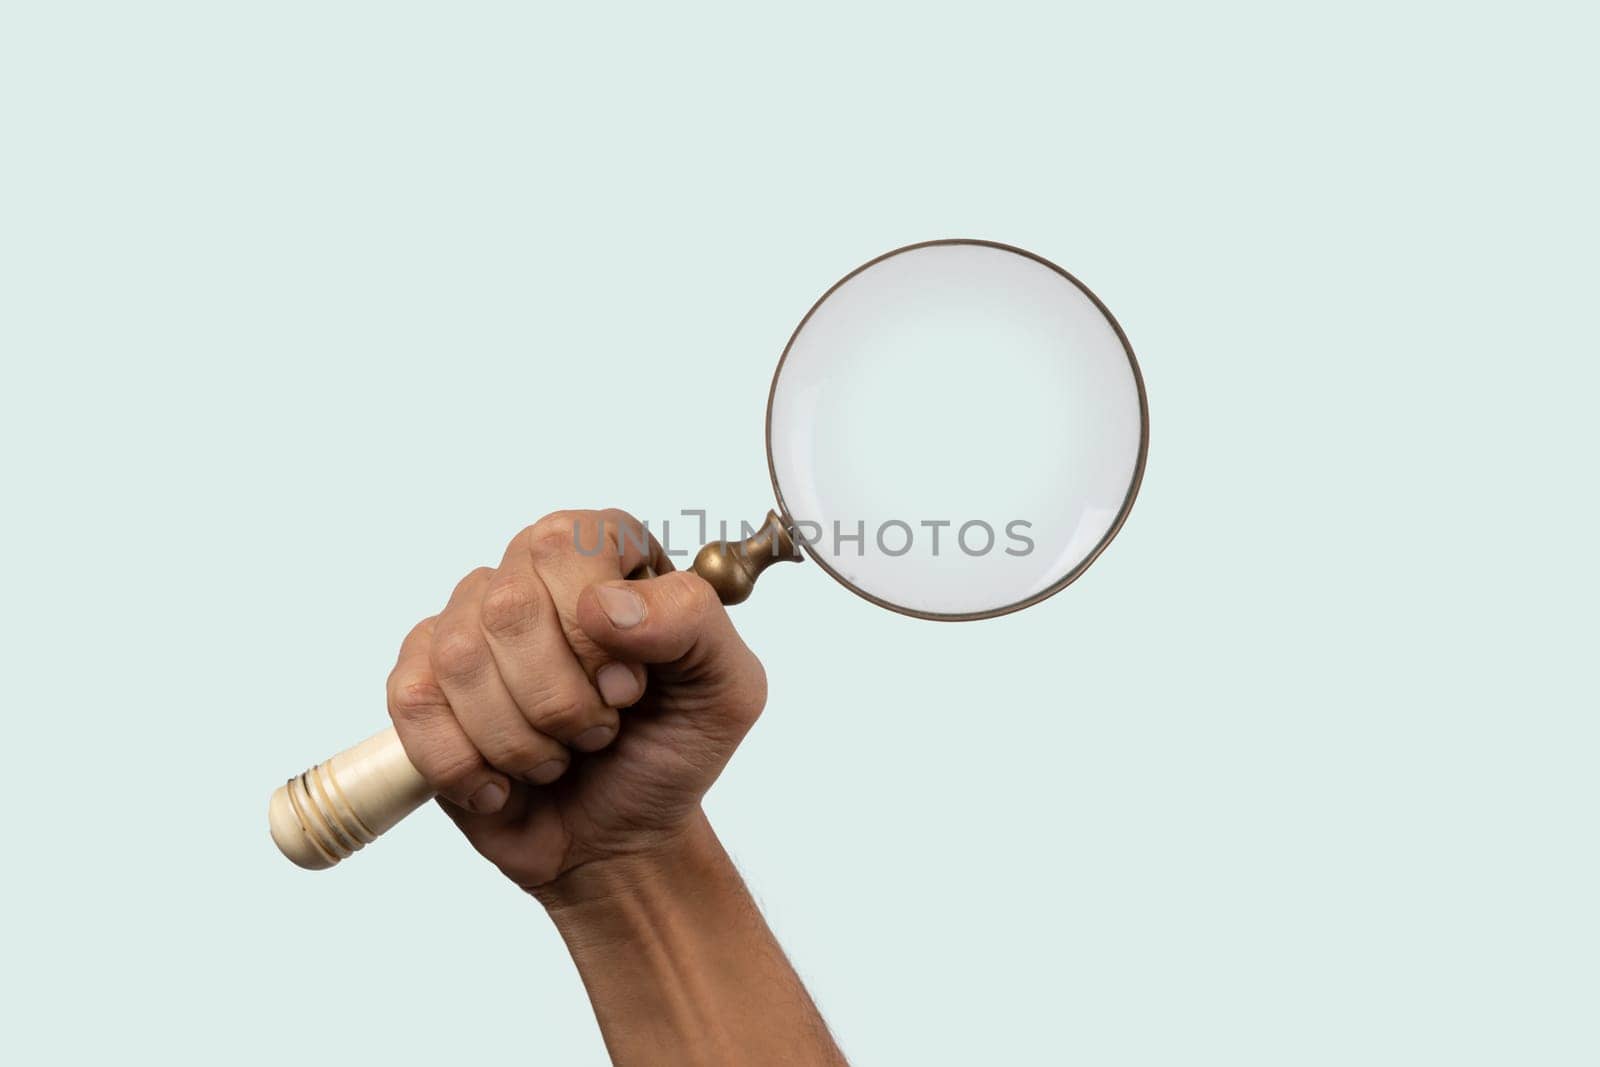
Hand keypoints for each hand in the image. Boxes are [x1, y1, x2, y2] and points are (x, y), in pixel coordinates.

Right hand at [385, 509, 767, 893]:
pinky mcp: (420, 685)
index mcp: (603, 552)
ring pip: (458, 659)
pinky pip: (412, 705)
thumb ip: (693, 622)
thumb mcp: (728, 689)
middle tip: (598, 733)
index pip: (566, 545)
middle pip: (508, 606)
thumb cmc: (673, 751)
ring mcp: (466, 627)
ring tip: (557, 758)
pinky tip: (502, 783)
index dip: (594, 632)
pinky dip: (464, 764)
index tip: (628, 689)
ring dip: (520, 740)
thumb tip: (602, 604)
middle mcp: (527, 572)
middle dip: (560, 699)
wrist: (621, 836)